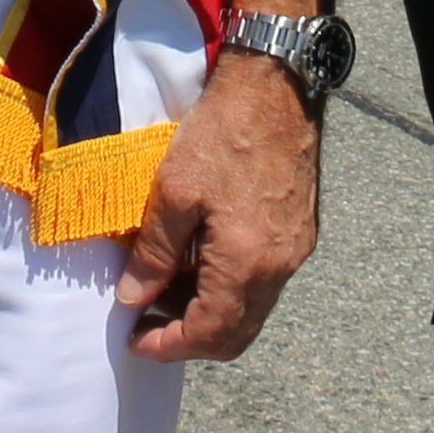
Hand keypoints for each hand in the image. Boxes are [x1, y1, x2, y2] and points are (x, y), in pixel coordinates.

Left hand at [118, 52, 319, 361]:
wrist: (275, 86)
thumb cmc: (222, 132)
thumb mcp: (173, 193)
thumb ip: (154, 254)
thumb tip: (134, 298)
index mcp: (246, 263)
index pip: (209, 333)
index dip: (169, 346)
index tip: (136, 341)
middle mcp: (279, 266)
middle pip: (236, 333)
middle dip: (189, 337)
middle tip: (146, 322)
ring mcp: (294, 249)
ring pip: (251, 307)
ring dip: (208, 310)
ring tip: (162, 286)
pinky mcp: (299, 230)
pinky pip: (263, 280)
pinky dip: (228, 285)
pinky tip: (196, 259)